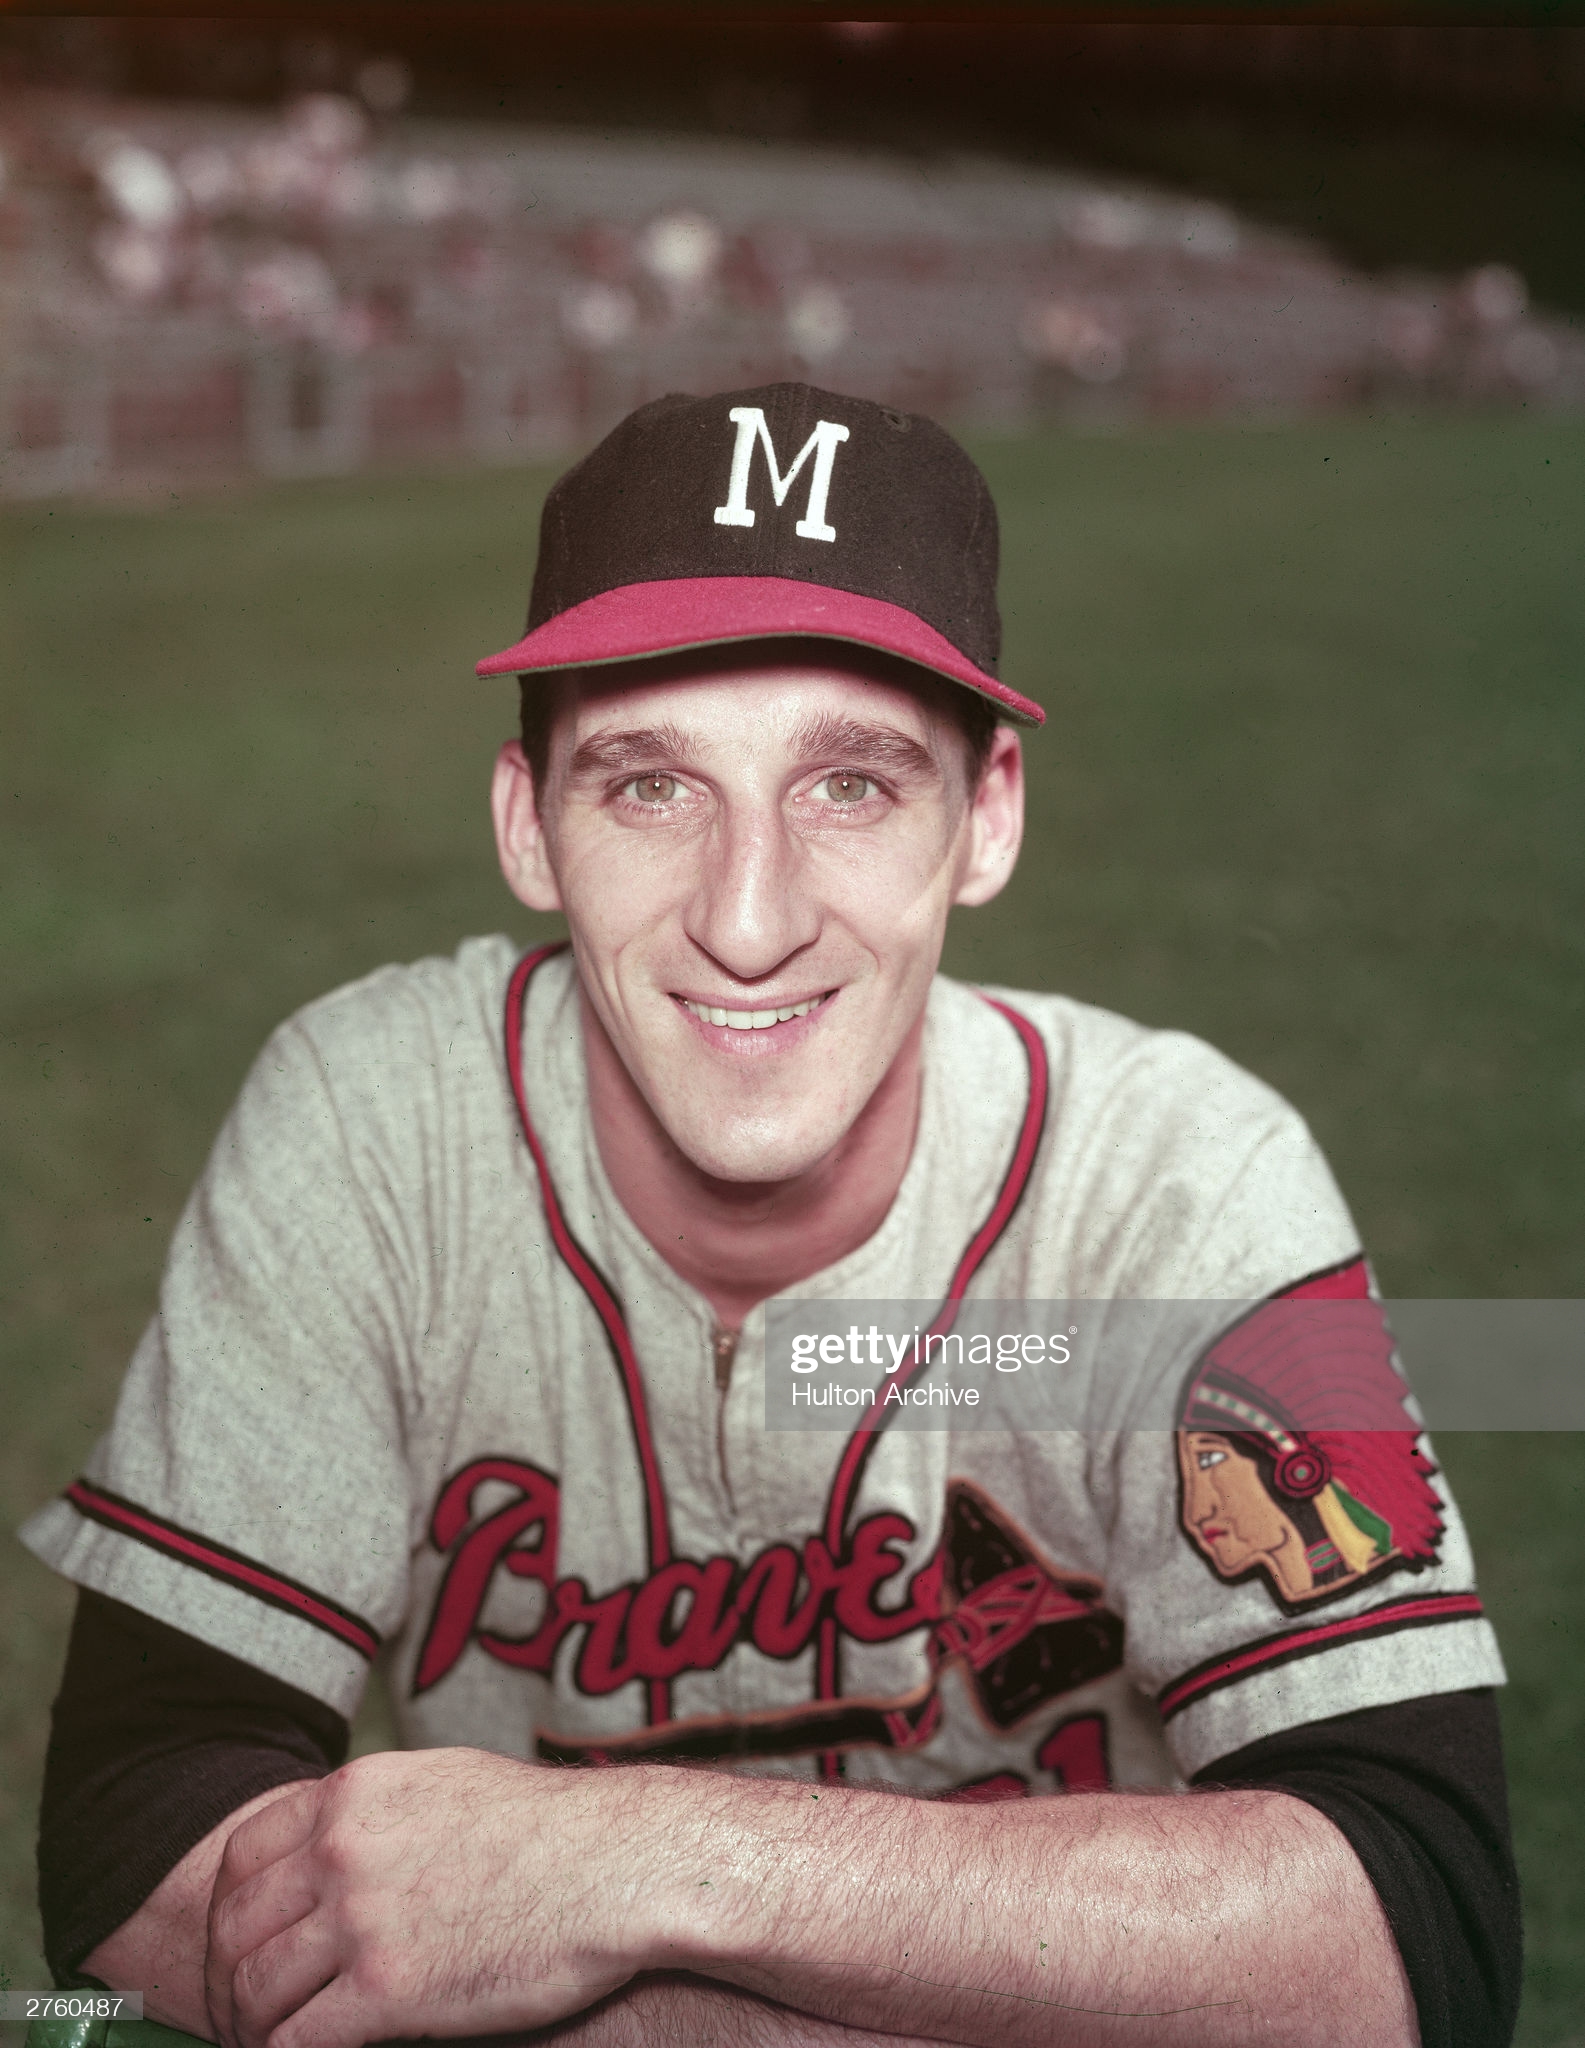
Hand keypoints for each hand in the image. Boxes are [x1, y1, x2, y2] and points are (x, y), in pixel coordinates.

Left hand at [205, 1748, 648, 2047]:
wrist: (613, 1865)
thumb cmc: (547, 1828)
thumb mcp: (444, 1782)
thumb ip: (376, 1810)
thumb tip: (335, 1838)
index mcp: (354, 1794)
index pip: (240, 1854)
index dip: (226, 1910)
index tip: (237, 1944)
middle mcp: (343, 1849)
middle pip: (234, 1927)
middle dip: (226, 1976)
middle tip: (240, 2011)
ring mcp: (362, 1920)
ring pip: (252, 1989)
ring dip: (249, 2027)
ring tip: (268, 2042)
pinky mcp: (388, 1990)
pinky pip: (293, 2042)